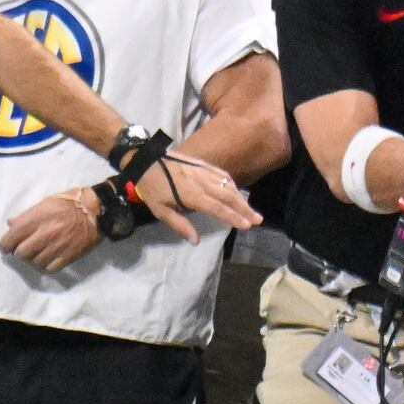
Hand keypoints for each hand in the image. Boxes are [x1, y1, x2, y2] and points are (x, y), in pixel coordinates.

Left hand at [0, 189, 101, 272]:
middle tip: (24, 249)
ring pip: (34, 262)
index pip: (12, 236)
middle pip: (21, 252)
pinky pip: (49, 268)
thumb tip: (11, 224)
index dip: (5, 244)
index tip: (6, 246)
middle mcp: (46, 232)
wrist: (97, 210)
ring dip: (33, 259)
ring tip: (38, 253)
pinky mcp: (68, 255)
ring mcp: (57, 245)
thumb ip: (27, 215)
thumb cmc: (70, 203)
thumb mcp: (46, 202)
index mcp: (38, 216)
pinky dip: (46, 266)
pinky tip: (48, 259)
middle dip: (19, 252)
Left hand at [135, 152, 260, 243]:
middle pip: (228, 196)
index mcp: (191, 195)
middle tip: (258, 219)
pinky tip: (236, 190)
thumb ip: (180, 225)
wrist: (145, 162)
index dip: (233, 217)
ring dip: (240, 197)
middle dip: (244, 208)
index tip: (247, 225)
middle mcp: (201, 182)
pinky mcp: (201, 164)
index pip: (218, 208)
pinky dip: (231, 183)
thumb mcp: (160, 211)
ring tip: (251, 209)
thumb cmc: (152, 190)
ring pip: (227, 184)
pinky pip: (220, 173)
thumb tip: (195, 241)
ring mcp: (203, 171)